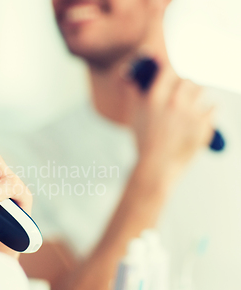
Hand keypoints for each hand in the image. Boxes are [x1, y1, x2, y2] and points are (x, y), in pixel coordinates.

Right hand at [124, 63, 214, 182]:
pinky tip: (199, 118)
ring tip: (190, 106)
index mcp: (154, 98)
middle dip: (185, 85)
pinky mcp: (204, 123)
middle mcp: (173, 101)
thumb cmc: (144, 142)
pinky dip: (208, 111)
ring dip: (197, 95)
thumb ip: (134, 91)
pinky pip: (213, 107)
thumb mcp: (133, 115)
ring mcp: (190, 112)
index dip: (171, 69)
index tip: (171, 72)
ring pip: (201, 90)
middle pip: (187, 79)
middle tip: (181, 94)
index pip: (168, 69)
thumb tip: (129, 72)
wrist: (157, 167)